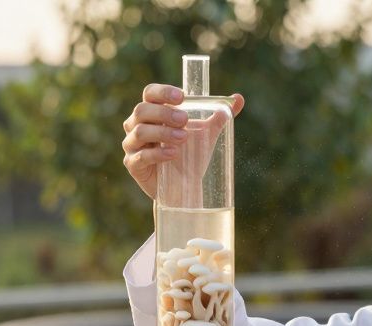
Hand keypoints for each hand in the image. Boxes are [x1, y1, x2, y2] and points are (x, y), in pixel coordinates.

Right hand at [122, 83, 245, 200]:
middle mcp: (137, 125)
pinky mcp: (133, 165)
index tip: (182, 97)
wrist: (185, 188)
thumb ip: (220, 116)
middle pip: (142, 110)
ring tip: (183, 139)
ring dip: (163, 133)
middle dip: (164, 113)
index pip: (149, 93)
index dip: (162, 92)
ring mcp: (132, 145)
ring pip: (140, 132)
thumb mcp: (207, 134)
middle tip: (184, 120)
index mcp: (152, 112)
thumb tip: (238, 98)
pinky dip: (157, 154)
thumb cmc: (191, 156)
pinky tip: (173, 154)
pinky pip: (140, 157)